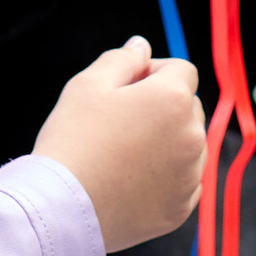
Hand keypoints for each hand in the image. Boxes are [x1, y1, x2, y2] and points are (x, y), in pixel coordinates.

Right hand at [35, 37, 207, 249]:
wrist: (62, 208)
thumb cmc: (73, 140)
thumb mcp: (88, 84)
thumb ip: (122, 59)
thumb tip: (143, 47)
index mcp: (173, 99)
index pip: (181, 70)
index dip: (153, 72)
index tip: (125, 89)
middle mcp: (192, 137)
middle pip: (188, 107)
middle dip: (162, 106)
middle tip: (119, 122)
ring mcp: (189, 176)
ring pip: (188, 145)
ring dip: (167, 141)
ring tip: (123, 153)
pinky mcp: (181, 208)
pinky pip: (183, 182)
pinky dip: (165, 177)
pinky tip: (131, 180)